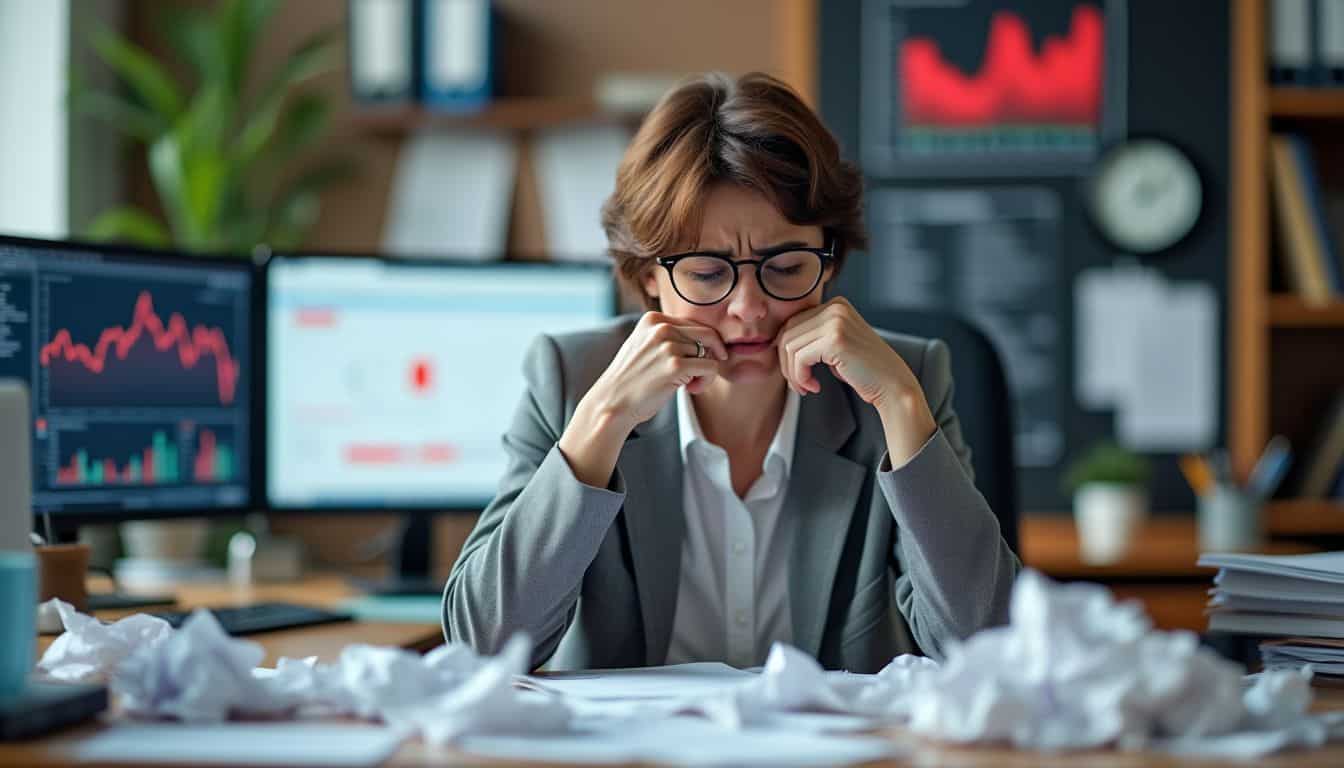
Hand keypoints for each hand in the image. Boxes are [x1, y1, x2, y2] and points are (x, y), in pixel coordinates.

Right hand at [582, 312, 727, 433]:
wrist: (612, 403)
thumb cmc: (631, 380)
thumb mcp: (644, 345)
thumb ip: (667, 336)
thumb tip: (708, 337)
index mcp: (653, 319)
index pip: (694, 324)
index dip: (700, 345)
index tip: (694, 361)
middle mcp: (661, 328)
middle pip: (707, 335)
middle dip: (710, 355)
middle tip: (698, 374)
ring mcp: (668, 346)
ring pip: (711, 353)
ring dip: (705, 372)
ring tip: (688, 385)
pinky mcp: (676, 366)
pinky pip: (711, 368)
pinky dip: (707, 381)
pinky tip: (691, 389)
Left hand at [777, 298, 936, 463]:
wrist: (892, 385)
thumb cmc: (864, 371)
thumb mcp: (835, 346)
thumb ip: (812, 338)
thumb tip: (777, 342)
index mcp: (836, 304)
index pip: (793, 322)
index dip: (787, 351)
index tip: (797, 372)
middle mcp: (836, 307)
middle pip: (787, 332)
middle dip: (786, 363)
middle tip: (799, 384)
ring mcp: (836, 321)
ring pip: (789, 346)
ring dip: (792, 373)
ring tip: (806, 387)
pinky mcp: (835, 339)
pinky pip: (799, 358)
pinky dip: (800, 377)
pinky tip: (814, 386)